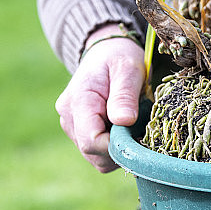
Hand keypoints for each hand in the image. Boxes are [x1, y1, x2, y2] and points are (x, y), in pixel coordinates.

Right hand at [55, 24, 144, 172]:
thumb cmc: (119, 57)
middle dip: (121, 148)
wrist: (105, 52)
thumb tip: (124, 122)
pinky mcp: (80, 132)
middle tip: (142, 128)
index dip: (118, 144)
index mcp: (78, 102)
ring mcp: (72, 126)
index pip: (92, 140)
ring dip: (119, 148)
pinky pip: (99, 152)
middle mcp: (69, 118)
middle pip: (93, 152)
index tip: (140, 133)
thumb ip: (124, 95)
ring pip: (96, 157)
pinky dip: (115, 147)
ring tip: (133, 125)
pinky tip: (126, 129)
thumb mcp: (127, 69)